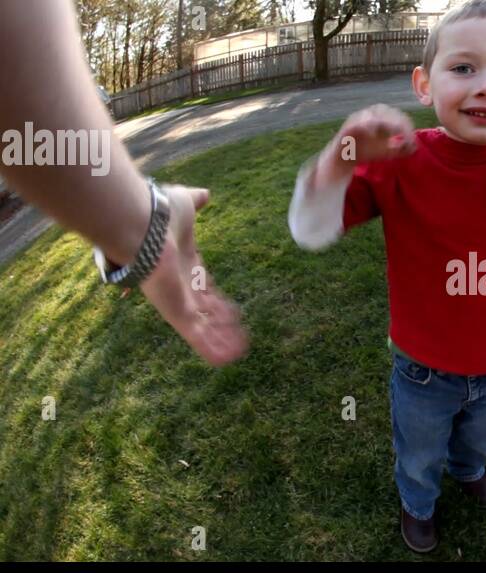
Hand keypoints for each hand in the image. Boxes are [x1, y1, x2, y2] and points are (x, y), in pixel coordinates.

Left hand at [138, 185, 248, 366]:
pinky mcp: (178, 314)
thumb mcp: (184, 205)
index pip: (204, 288)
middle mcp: (182, 288)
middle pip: (206, 311)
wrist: (141, 227)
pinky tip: (227, 360)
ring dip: (221, 341)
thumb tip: (205, 194)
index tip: (230, 309)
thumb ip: (195, 201)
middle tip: (237, 334)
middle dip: (221, 324)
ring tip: (237, 353)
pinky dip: (213, 349)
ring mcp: (179, 303)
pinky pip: (199, 337)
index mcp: (185, 267)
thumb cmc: (160, 216)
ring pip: (204, 328)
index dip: (217, 300)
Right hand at [317, 103, 416, 182]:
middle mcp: (367, 115)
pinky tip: (374, 134)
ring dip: (384, 121)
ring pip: (370, 114)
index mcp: (377, 118)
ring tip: (393, 132)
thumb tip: (415, 147)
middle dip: (397, 122)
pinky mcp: (347, 129)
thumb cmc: (366, 152)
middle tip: (405, 137)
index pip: (394, 114)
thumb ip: (400, 149)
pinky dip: (365, 126)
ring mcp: (356, 120)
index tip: (412, 139)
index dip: (405, 124)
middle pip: (384, 110)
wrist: (344, 159)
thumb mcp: (387, 152)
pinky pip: (356, 124)